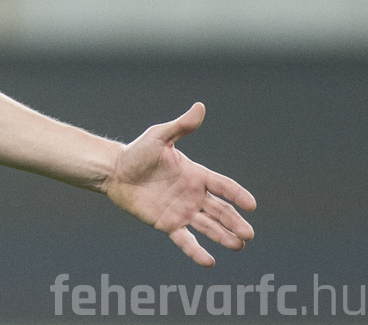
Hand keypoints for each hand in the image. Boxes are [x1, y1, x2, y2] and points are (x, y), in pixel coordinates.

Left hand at [105, 102, 256, 266]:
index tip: (252, 205)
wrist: (115, 171)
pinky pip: (185, 239)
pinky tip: (209, 261)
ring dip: (223, 237)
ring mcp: (182, 211)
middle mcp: (193, 195)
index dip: (237, 195)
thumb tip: (200, 107)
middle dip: (235, 222)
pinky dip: (196, 250)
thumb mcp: (159, 137)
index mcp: (196, 175)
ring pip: (208, 226)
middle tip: (249, 234)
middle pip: (220, 210)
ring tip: (238, 245)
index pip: (222, 186)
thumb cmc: (137, 152)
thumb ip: (180, 126)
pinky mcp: (168, 224)